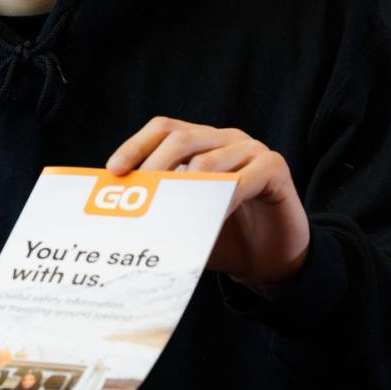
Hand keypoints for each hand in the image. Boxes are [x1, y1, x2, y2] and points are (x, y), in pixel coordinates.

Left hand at [107, 117, 309, 293]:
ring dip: (185, 191)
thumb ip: (159, 209)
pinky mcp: (276, 168)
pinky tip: (210, 221)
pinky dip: (221, 201)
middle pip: (182, 138)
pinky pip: (243, 179)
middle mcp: (226, 139)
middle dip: (154, 167)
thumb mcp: (184, 222)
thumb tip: (115, 214)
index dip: (136, 145)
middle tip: (139, 196)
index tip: (114, 170)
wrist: (269, 260)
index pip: (164, 129)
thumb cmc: (223, 237)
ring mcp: (253, 150)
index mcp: (202, 142)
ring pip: (209, 161)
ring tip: (168, 216)